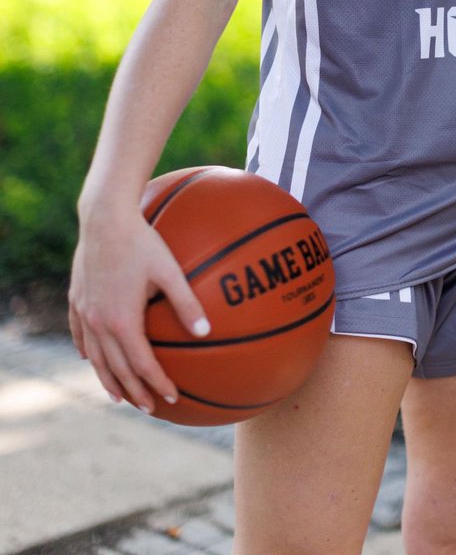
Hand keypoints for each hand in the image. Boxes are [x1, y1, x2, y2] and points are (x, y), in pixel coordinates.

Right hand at [69, 210, 209, 413]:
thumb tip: (207, 331)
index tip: (172, 398)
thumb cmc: (141, 241)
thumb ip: (187, 303)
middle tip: (149, 408)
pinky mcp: (77, 300)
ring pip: (96, 358)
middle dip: (134, 392)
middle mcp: (99, 323)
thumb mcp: (170, 271)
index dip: (157, 384)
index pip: (141, 365)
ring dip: (109, 379)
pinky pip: (80, 335)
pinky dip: (88, 353)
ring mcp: (85, 313)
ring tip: (119, 396)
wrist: (104, 219)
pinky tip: (91, 358)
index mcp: (122, 322)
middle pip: (116, 369)